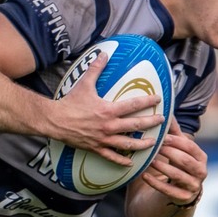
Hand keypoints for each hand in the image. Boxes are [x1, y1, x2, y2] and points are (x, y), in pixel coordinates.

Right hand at [46, 48, 166, 163]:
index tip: (158, 99)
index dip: (148, 102)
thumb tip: (103, 54)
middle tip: (162, 121)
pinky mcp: (96, 148)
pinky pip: (112, 157)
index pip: (133, 105)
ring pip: (128, 144)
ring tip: (153, 143)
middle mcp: (109, 125)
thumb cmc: (70, 102)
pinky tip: (131, 162)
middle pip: (136, 125)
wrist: (55, 120)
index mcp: (108, 110)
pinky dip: (122, 161)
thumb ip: (96, 69)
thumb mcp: (84, 83)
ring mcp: (103, 139)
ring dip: (142, 144)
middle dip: (151, 123)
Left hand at [142, 130, 206, 206]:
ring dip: (162, 167)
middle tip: (153, 147)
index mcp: (201, 157)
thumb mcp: (177, 149)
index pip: (190, 146)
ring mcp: (193, 186)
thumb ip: (174, 133)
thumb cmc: (176, 164)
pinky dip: (155, 183)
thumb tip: (167, 111)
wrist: (177, 191)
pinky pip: (168, 190)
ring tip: (149, 160)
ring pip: (177, 175)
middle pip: (185, 161)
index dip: (176, 141)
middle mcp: (201, 172)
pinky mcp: (183, 198)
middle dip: (169, 153)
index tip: (161, 137)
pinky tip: (144, 175)